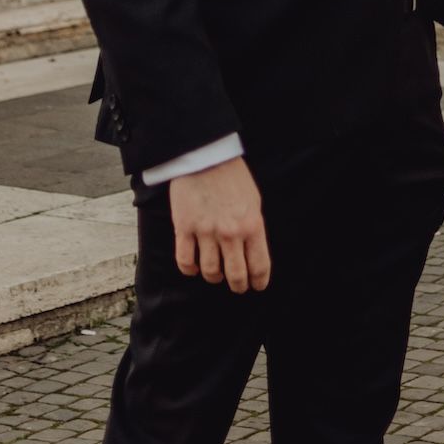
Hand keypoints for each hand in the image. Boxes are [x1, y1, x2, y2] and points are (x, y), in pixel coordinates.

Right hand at [169, 157, 270, 293]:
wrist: (206, 156)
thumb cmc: (232, 176)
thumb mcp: (253, 201)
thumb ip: (253, 227)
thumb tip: (252, 250)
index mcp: (252, 225)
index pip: (259, 265)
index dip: (259, 281)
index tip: (257, 286)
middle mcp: (230, 233)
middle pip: (235, 275)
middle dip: (238, 285)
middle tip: (238, 287)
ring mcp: (206, 232)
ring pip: (210, 272)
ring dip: (214, 277)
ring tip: (215, 275)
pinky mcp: (184, 228)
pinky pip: (185, 261)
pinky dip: (189, 270)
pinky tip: (193, 268)